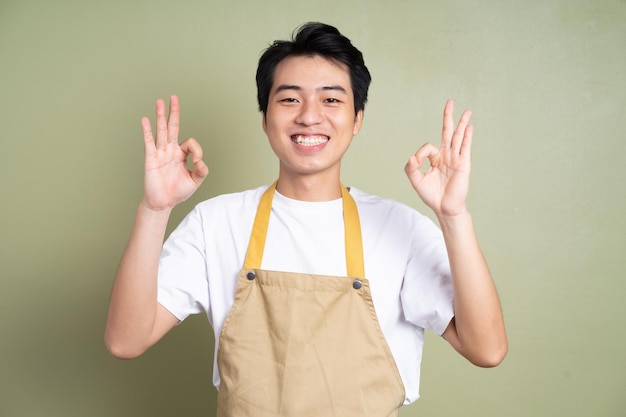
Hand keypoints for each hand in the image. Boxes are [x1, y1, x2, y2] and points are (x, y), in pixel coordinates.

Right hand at [140, 95, 207, 210]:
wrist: (162, 203)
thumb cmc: (177, 192)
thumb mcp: (195, 181)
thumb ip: (202, 171)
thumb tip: (201, 161)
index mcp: (181, 154)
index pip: (190, 143)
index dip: (196, 150)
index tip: (197, 162)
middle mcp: (170, 150)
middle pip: (172, 127)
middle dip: (174, 112)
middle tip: (174, 97)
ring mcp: (160, 153)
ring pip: (161, 131)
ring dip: (161, 116)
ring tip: (160, 101)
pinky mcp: (151, 158)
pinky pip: (149, 142)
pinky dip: (147, 130)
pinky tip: (145, 120)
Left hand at [404, 100, 472, 216]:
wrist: (445, 208)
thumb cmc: (432, 196)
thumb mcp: (417, 181)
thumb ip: (412, 168)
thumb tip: (412, 156)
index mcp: (436, 160)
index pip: (428, 147)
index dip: (421, 153)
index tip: (418, 163)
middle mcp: (447, 156)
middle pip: (448, 132)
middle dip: (448, 117)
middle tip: (450, 102)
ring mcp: (456, 159)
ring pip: (458, 137)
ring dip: (462, 123)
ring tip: (466, 111)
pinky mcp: (463, 164)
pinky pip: (465, 147)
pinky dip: (467, 136)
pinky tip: (469, 126)